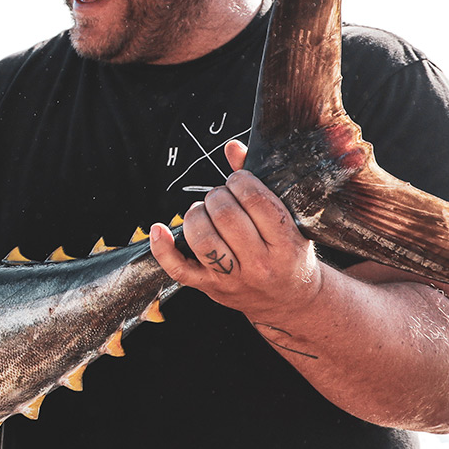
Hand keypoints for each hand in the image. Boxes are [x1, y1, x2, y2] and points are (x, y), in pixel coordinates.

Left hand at [150, 140, 324, 325]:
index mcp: (286, 244)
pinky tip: (158, 229)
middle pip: (226, 217)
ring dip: (196, 214)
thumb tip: (232, 147)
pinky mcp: (210, 288)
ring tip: (203, 211)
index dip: (241, 181)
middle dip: (218, 196)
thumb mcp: (290, 221)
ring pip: (202, 239)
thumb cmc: (290, 253)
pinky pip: (179, 269)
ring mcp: (233, 279)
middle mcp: (260, 264)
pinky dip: (163, 248)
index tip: (238, 180)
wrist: (290, 301)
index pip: (257, 201)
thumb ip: (261, 184)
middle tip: (221, 196)